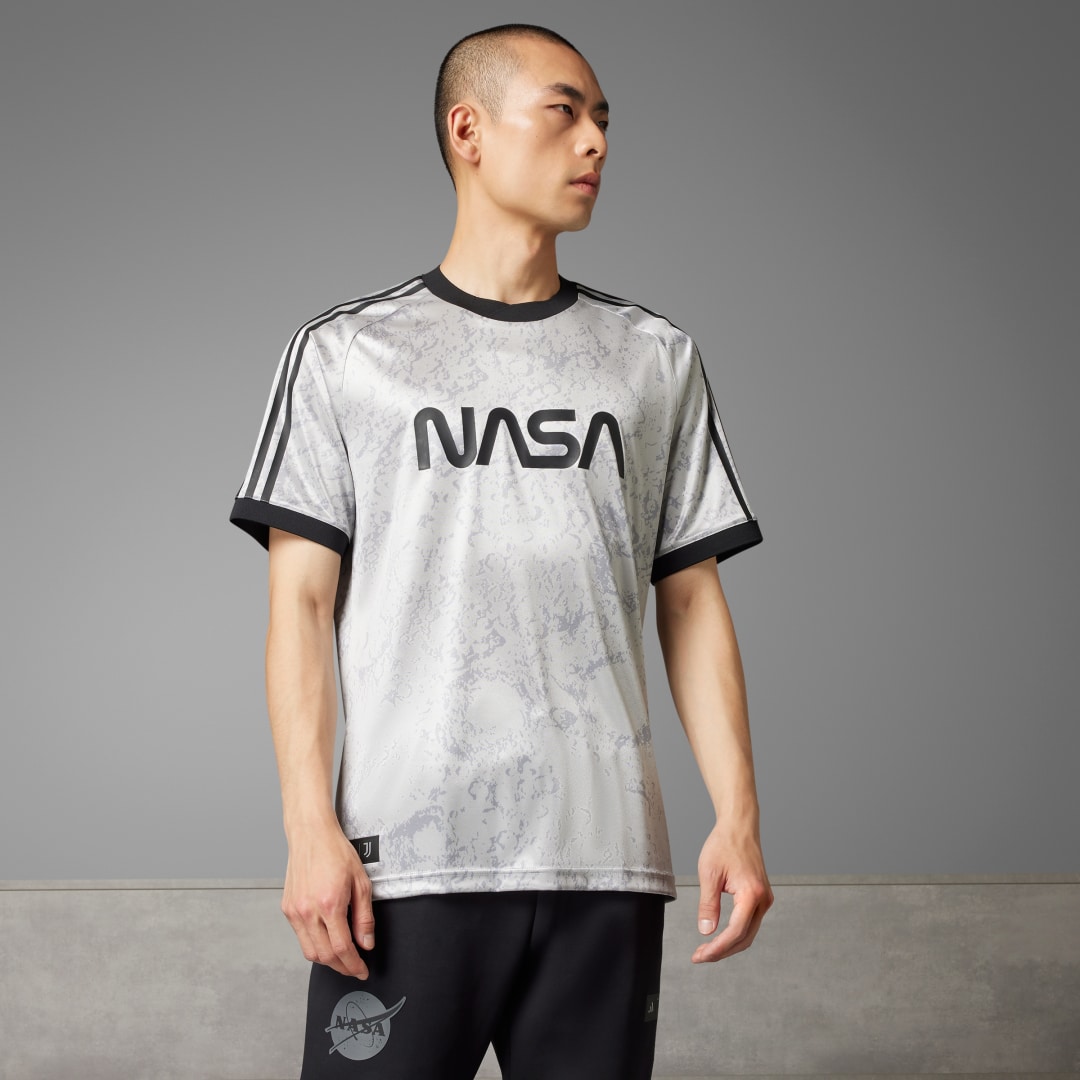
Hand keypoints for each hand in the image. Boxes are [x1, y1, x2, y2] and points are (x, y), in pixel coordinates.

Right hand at [281, 823, 374, 978]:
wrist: (311, 835)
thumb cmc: (336, 852)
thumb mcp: (361, 882)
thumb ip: (364, 917)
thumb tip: (367, 943)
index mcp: (329, 904)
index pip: (342, 949)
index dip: (354, 965)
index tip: (362, 970)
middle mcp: (308, 911)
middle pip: (325, 956)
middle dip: (342, 967)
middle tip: (354, 967)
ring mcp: (295, 911)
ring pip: (310, 952)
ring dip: (327, 960)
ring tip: (342, 957)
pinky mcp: (287, 909)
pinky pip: (301, 937)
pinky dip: (314, 944)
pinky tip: (327, 938)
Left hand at [692, 820, 772, 962]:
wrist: (740, 827)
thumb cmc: (724, 844)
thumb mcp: (709, 873)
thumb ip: (708, 905)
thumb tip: (706, 932)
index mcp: (751, 893)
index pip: (736, 931)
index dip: (718, 948)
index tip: (700, 956)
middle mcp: (763, 900)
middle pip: (744, 938)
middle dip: (722, 951)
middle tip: (699, 956)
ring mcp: (765, 900)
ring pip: (748, 933)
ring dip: (728, 944)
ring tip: (706, 949)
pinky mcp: (761, 898)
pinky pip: (749, 923)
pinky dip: (735, 933)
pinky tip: (719, 936)